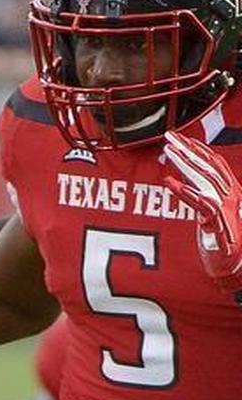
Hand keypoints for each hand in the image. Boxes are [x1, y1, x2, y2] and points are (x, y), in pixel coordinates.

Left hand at [162, 131, 241, 294]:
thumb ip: (201, 194)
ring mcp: (225, 208)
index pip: (216, 164)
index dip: (199, 149)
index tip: (182, 138)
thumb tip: (180, 177)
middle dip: (189, 149)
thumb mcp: (211, 212)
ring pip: (204, 179)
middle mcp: (232, 196)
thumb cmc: (222, 240)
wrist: (233, 263)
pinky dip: (183, 191)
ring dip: (184, 163)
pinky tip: (169, 182)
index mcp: (232, 191)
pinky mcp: (216, 222)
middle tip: (170, 136)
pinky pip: (198, 202)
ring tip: (168, 151)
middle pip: (209, 166)